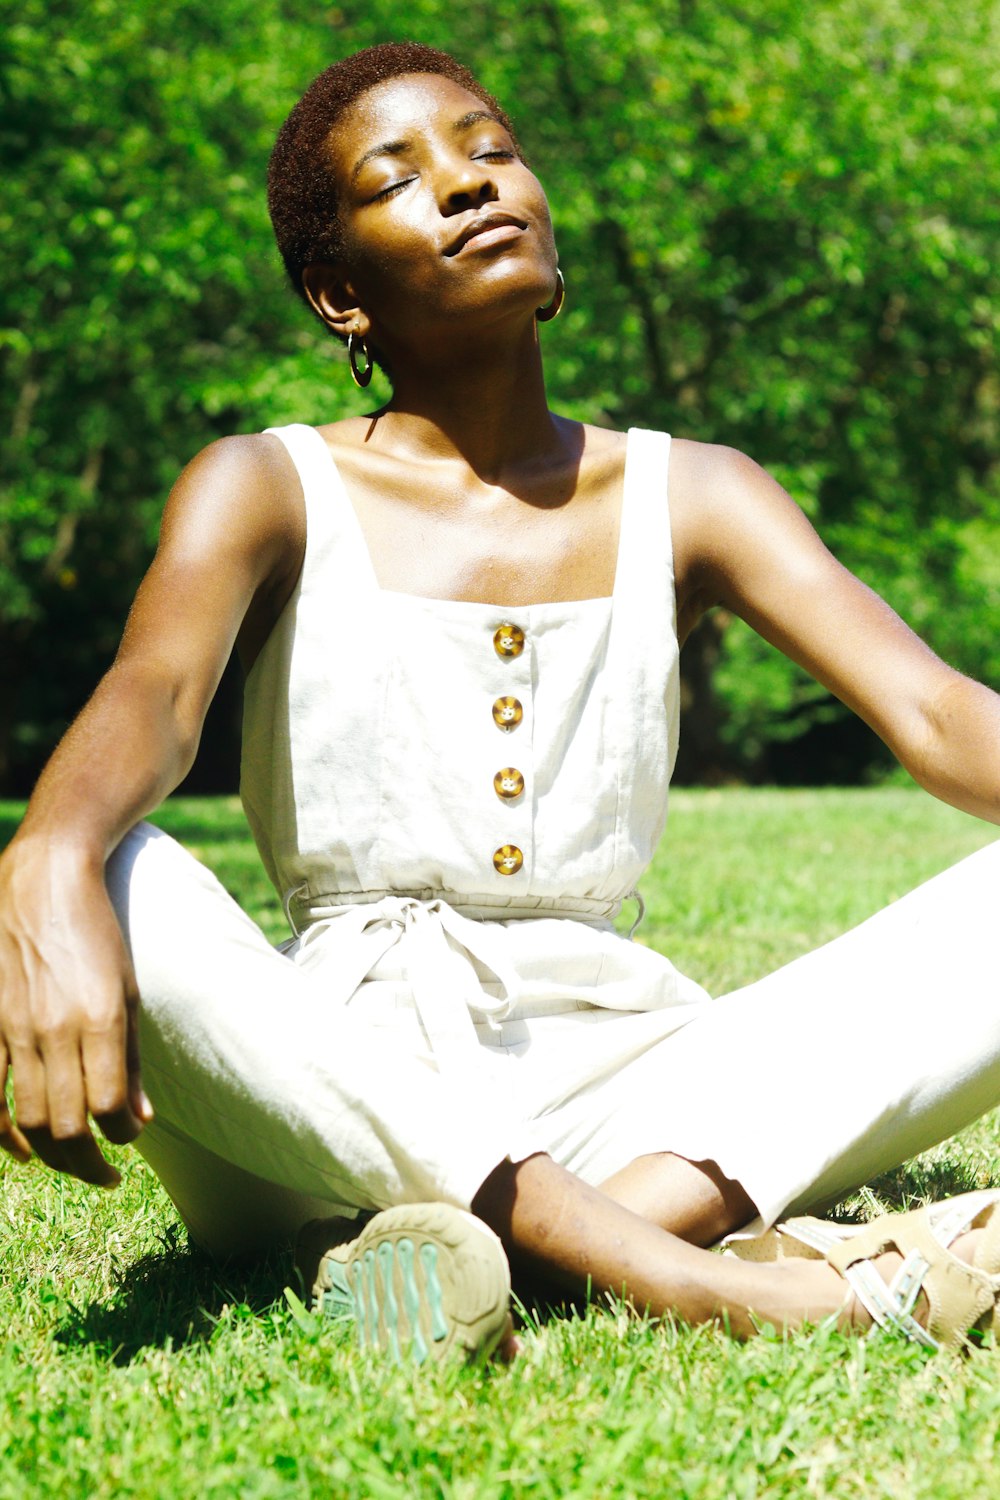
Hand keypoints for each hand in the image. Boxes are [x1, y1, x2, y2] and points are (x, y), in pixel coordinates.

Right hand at [0, 837, 152, 1186]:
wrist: (44, 879)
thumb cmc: (97, 932)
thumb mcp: (129, 989)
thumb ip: (130, 1057)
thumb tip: (137, 1121)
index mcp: (100, 1017)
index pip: (109, 1108)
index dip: (122, 1136)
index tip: (129, 1137)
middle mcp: (54, 1028)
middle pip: (66, 1126)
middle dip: (88, 1162)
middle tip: (105, 1174)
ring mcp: (13, 1027)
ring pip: (26, 1120)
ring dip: (51, 1156)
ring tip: (72, 1165)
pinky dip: (1, 1135)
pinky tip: (21, 1152)